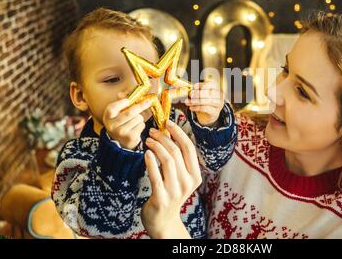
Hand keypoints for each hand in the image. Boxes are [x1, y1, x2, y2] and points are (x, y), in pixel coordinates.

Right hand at [102, 93, 150, 149]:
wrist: (121, 142)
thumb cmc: (121, 123)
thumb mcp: (117, 113)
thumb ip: (120, 102)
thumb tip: (121, 94)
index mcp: (107, 117)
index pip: (112, 108)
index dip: (121, 103)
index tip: (128, 100)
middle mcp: (112, 125)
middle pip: (130, 112)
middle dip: (141, 106)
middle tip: (148, 102)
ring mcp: (121, 132)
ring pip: (138, 118)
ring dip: (140, 117)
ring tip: (135, 121)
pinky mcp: (130, 137)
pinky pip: (141, 125)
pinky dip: (142, 124)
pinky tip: (136, 128)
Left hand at [142, 120, 201, 238]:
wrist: (163, 220)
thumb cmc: (169, 192)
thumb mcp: (180, 177)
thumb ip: (178, 159)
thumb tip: (169, 132)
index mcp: (195, 176)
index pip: (189, 148)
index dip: (178, 133)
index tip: (168, 122)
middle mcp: (188, 183)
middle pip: (176, 152)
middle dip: (164, 138)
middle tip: (152, 131)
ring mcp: (176, 191)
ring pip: (167, 161)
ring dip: (156, 146)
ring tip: (148, 140)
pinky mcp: (162, 198)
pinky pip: (155, 175)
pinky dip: (150, 162)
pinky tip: (146, 153)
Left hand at [185, 81, 223, 126]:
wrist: (206, 116)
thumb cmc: (203, 104)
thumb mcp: (198, 95)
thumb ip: (195, 92)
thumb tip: (191, 92)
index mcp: (216, 88)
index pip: (211, 84)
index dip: (202, 85)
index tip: (194, 87)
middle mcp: (220, 95)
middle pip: (209, 92)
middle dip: (198, 94)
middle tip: (190, 96)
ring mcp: (219, 104)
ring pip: (208, 100)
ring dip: (196, 101)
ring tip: (189, 102)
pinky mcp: (216, 112)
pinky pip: (205, 108)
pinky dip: (196, 107)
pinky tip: (192, 108)